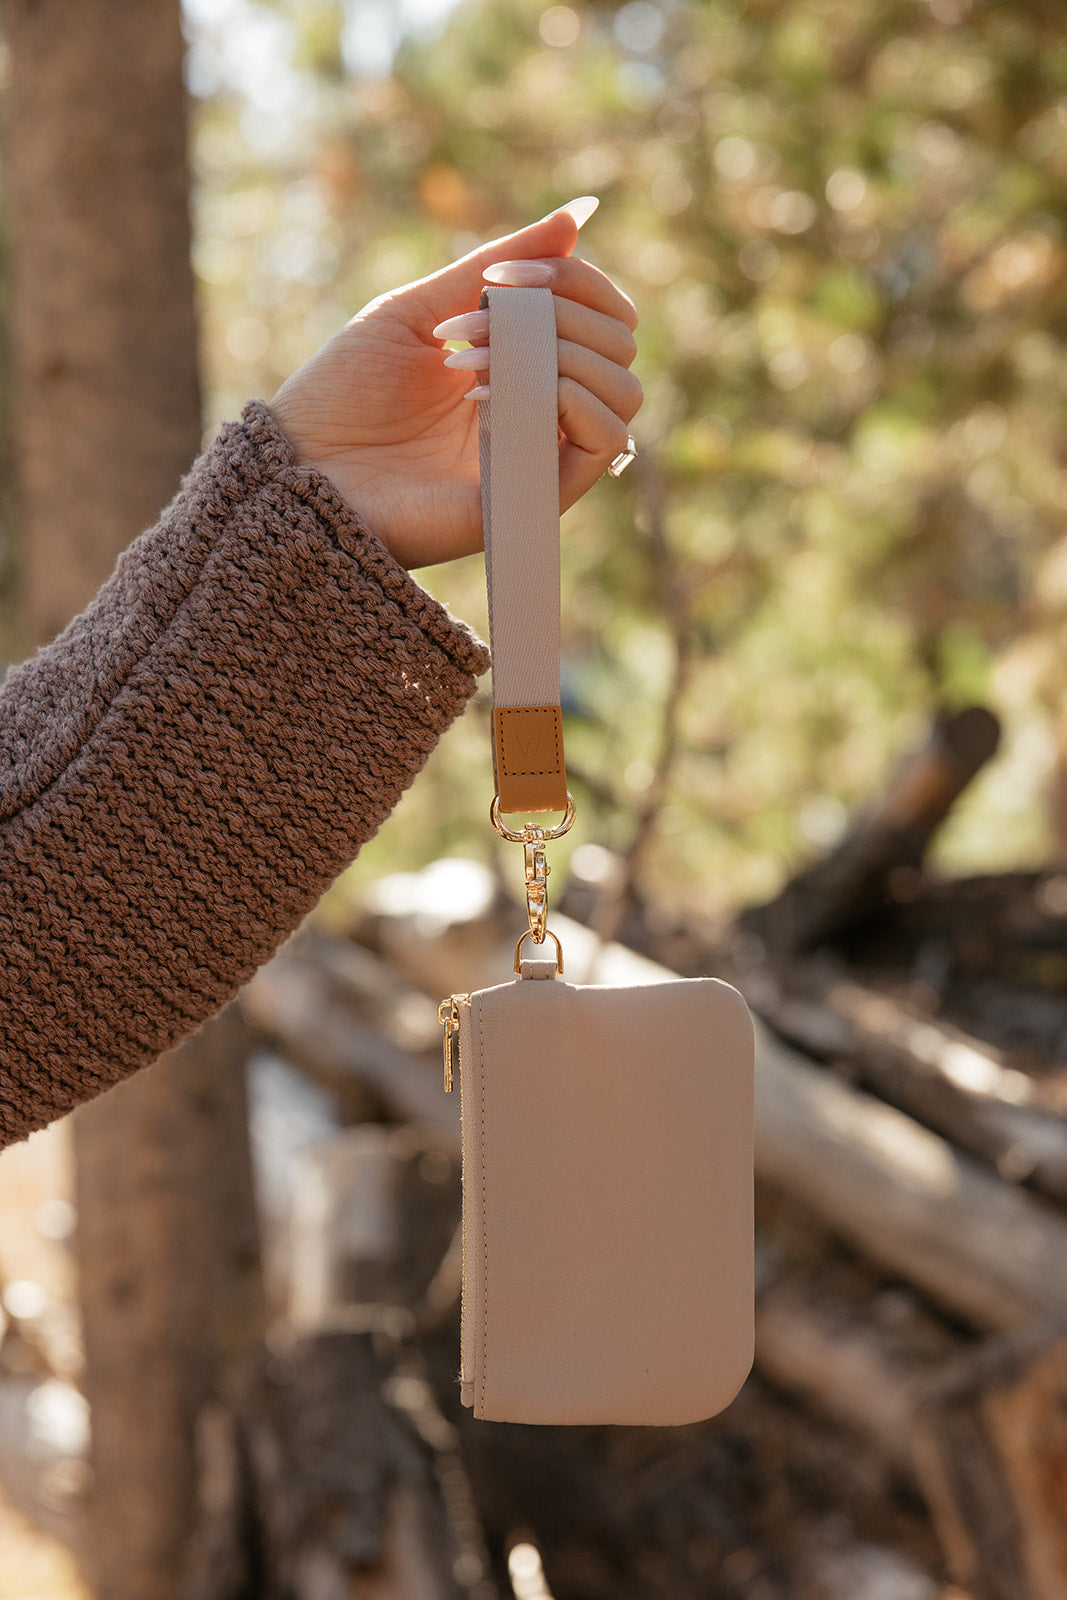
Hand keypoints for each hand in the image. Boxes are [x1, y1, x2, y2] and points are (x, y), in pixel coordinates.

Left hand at [269, 198, 640, 568]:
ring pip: (623, 393)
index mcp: (521, 366)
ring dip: (563, 353)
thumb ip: (495, 265)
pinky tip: (498, 397)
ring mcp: (542, 455)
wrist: (298, 469)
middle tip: (479, 318)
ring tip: (477, 363)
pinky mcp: (534, 497)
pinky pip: (604, 445)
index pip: (602, 315)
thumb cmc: (344, 395)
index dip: (575, 278)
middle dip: (563, 310)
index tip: (501, 275)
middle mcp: (541, 412)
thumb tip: (578, 215)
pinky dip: (572, 402)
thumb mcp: (419, 310)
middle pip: (619, 346)